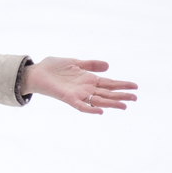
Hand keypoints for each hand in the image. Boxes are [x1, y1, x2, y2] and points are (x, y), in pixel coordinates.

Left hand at [21, 57, 136, 114]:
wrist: (36, 72)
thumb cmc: (53, 67)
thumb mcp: (75, 62)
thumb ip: (90, 65)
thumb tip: (108, 66)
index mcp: (88, 80)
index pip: (109, 84)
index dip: (122, 85)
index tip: (135, 86)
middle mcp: (85, 89)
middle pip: (107, 93)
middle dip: (121, 96)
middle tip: (135, 98)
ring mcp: (78, 94)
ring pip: (98, 101)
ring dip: (111, 103)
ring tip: (124, 106)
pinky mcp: (68, 98)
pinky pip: (81, 106)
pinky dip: (90, 109)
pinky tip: (100, 111)